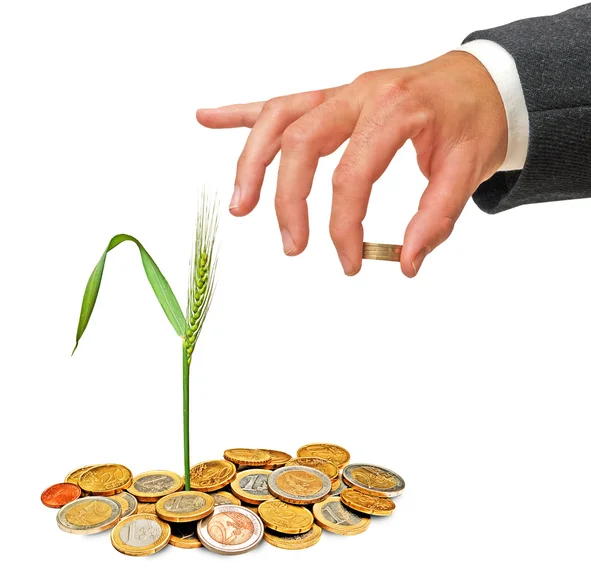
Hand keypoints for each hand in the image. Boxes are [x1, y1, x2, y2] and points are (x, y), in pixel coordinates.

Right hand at [196, 51, 506, 276]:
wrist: (479, 81)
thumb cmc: (472, 121)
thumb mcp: (467, 169)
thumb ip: (436, 218)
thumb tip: (405, 263)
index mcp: (395, 108)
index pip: (353, 174)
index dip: (344, 226)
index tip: (348, 261)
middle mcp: (358, 94)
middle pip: (300, 141)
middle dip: (287, 200)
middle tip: (292, 246)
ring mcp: (339, 93)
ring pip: (278, 118)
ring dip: (251, 162)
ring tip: (240, 205)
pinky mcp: (330, 98)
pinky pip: (278, 102)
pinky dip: (240, 114)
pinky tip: (208, 118)